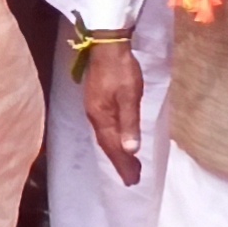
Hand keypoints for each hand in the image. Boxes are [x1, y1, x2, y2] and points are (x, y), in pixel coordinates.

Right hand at [80, 36, 144, 186]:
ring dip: (116, 152)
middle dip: (119, 162)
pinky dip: (112, 140)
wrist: (107, 45)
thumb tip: (130, 150)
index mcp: (102, 117)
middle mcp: (95, 116)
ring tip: (128, 164)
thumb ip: (129, 123)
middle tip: (132, 179)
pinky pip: (105, 128)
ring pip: (105, 137)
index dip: (123, 164)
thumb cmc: (121, 70)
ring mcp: (94, 108)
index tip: (133, 181)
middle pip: (107, 145)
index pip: (113, 147)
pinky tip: (118, 140)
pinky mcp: (97, 101)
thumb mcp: (129, 96)